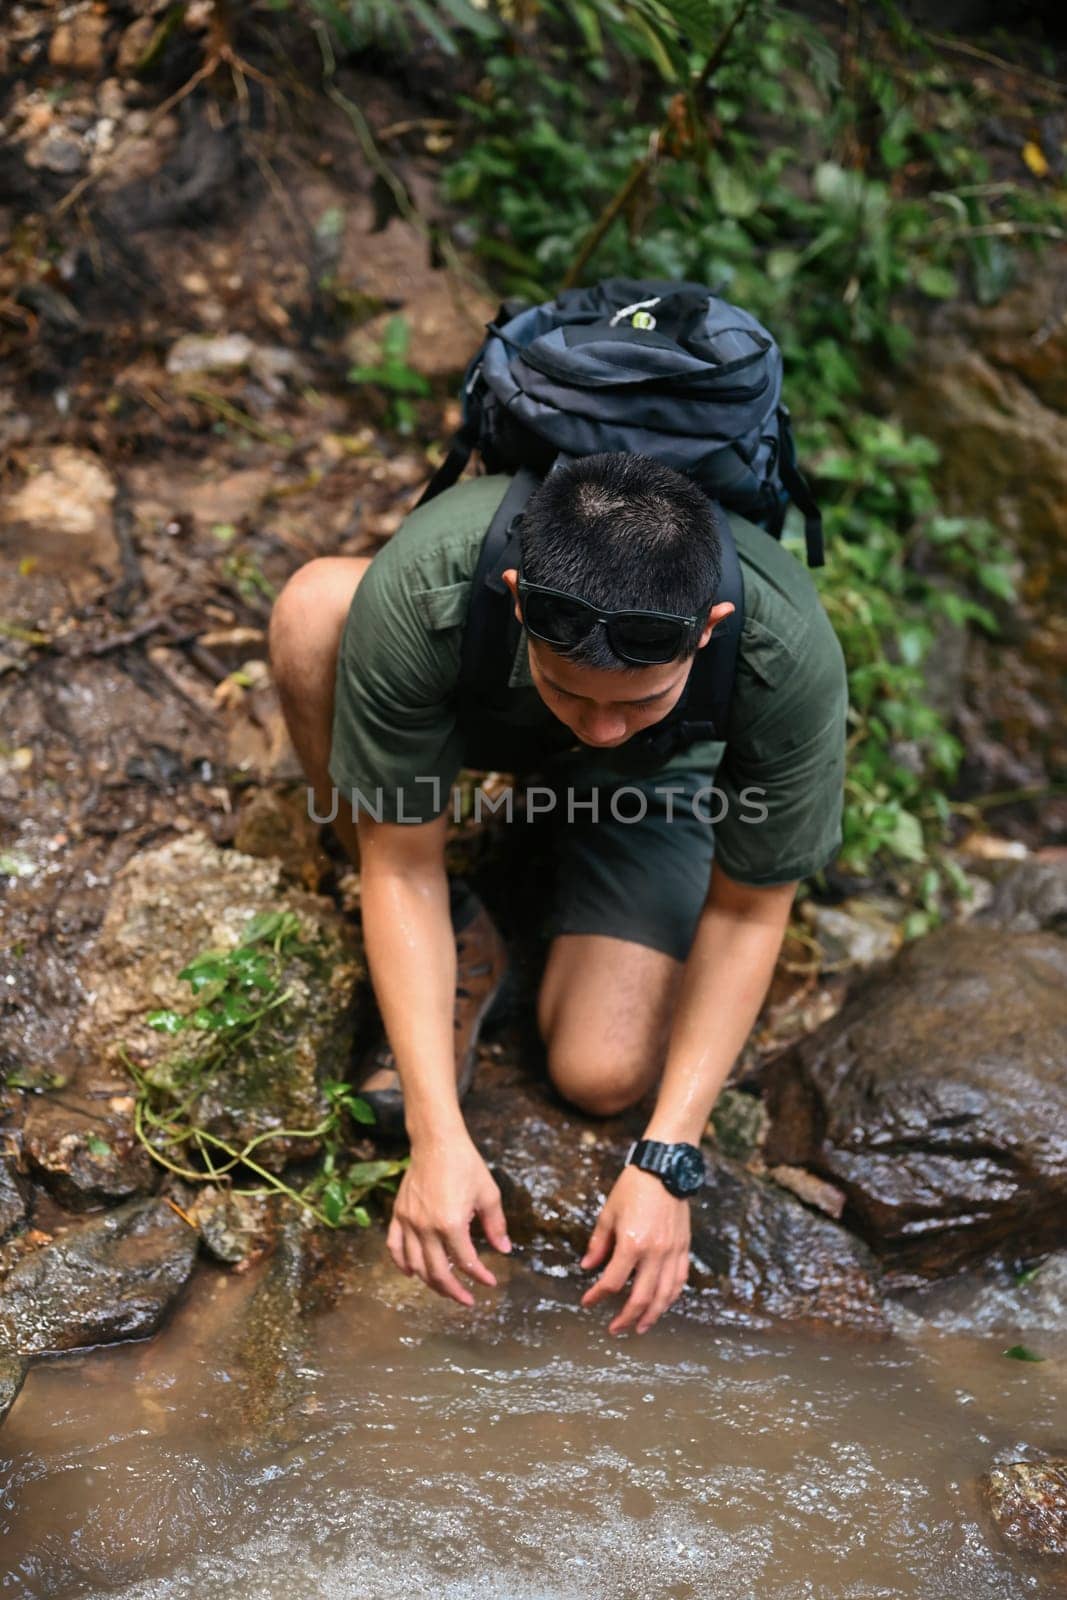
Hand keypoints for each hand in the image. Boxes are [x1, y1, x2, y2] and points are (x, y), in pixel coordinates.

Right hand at [387, 1136, 510, 1305]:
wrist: (436, 1142)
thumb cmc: (466, 1165)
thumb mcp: (488, 1194)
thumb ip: (496, 1225)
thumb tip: (504, 1250)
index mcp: (451, 1224)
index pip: (465, 1262)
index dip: (479, 1276)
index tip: (490, 1282)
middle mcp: (427, 1227)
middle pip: (438, 1272)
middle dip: (454, 1291)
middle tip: (467, 1300)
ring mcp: (410, 1222)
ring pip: (416, 1265)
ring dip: (431, 1282)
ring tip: (445, 1288)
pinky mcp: (398, 1214)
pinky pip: (395, 1247)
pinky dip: (402, 1264)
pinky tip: (412, 1272)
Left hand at [580, 1165, 689, 1334]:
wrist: (665, 1168)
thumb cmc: (634, 1187)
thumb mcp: (608, 1213)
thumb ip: (599, 1244)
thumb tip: (588, 1267)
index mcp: (632, 1244)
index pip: (612, 1281)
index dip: (598, 1295)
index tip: (588, 1302)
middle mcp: (655, 1253)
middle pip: (640, 1298)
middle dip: (625, 1318)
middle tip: (614, 1329)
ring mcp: (672, 1252)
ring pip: (664, 1295)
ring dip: (651, 1316)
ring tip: (640, 1327)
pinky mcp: (684, 1248)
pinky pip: (679, 1280)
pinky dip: (670, 1297)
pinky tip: (662, 1305)